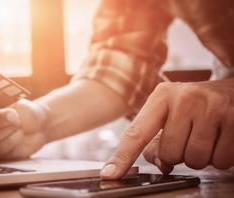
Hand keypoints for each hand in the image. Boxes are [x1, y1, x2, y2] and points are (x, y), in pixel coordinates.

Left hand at [100, 79, 233, 178]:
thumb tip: (159, 163)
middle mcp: (185, 98)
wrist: (230, 90)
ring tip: (204, 135)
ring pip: (194, 161)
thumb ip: (156, 138)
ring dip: (198, 157)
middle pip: (169, 154)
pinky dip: (218, 157)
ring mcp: (211, 107)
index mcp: (162, 95)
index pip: (137, 132)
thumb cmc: (194, 105)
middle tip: (188, 136)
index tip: (109, 174)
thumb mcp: (169, 112)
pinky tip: (219, 138)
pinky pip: (219, 161)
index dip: (122, 157)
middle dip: (177, 154)